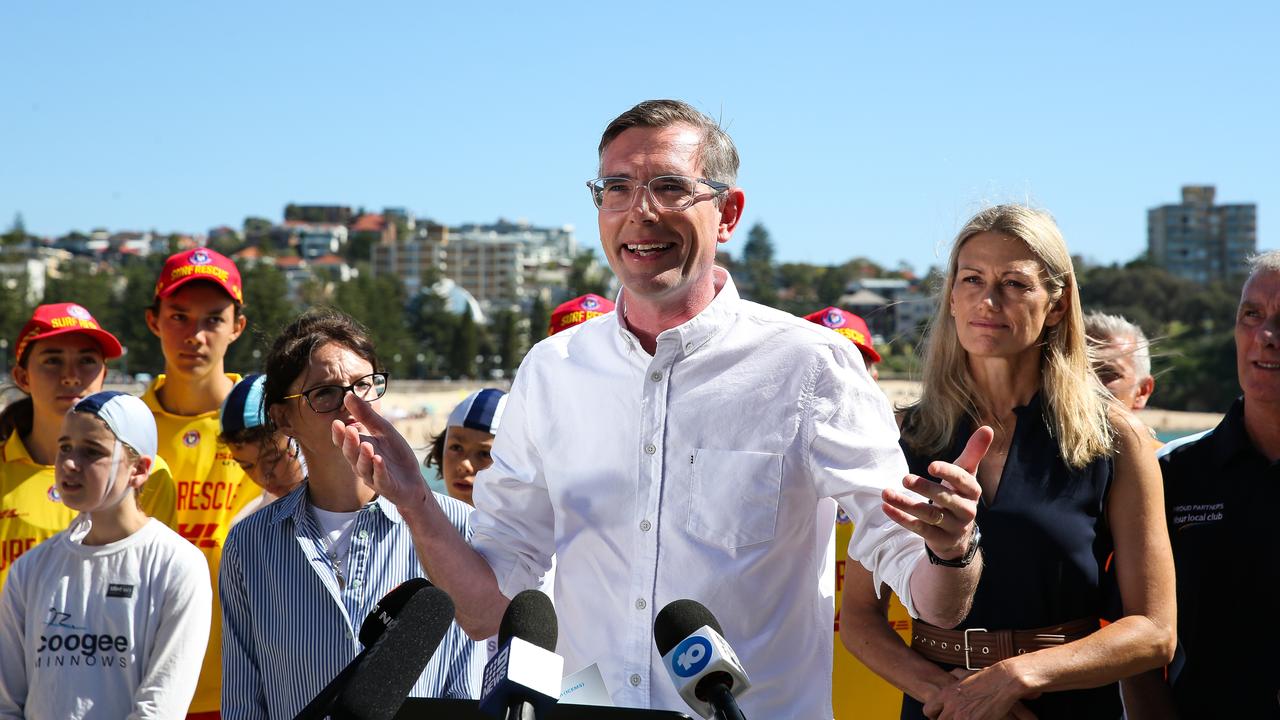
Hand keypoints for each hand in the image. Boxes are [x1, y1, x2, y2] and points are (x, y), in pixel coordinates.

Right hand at [330, 393, 431, 509]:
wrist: (412, 480)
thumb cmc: (395, 455)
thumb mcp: (383, 431)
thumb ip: (366, 416)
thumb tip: (348, 395)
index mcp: (359, 450)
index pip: (344, 443)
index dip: (339, 435)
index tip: (336, 422)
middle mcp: (361, 464)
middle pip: (351, 454)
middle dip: (350, 442)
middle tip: (350, 429)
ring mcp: (373, 477)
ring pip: (363, 468)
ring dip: (364, 456)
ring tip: (366, 445)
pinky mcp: (386, 487)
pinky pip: (380, 479)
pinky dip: (379, 470)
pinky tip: (379, 460)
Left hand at [883, 426, 989, 560]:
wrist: (958, 535)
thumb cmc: (959, 495)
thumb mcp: (965, 475)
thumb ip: (973, 453)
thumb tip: (987, 428)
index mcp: (972, 492)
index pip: (963, 481)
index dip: (948, 473)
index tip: (931, 465)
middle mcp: (965, 511)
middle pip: (945, 499)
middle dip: (925, 488)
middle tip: (905, 478)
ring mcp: (953, 527)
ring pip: (929, 515)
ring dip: (906, 504)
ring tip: (886, 493)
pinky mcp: (939, 540)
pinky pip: (919, 529)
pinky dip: (901, 518)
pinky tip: (886, 507)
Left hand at [924, 663, 1035, 719]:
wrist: (1004, 679)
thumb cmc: (988, 676)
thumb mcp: (966, 675)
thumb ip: (955, 678)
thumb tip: (950, 674)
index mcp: (947, 693)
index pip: (928, 710)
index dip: (934, 716)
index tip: (942, 716)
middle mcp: (951, 705)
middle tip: (956, 718)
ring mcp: (961, 715)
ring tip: (968, 717)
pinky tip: (978, 719)